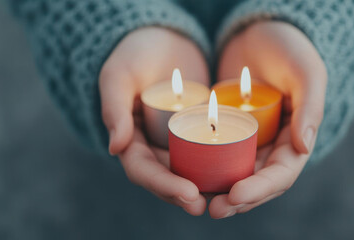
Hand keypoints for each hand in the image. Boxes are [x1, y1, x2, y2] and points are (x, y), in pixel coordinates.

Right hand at [99, 27, 208, 215]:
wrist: (164, 40)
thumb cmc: (136, 54)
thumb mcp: (120, 75)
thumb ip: (115, 107)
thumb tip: (116, 148)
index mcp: (131, 139)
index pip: (143, 170)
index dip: (163, 184)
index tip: (188, 192)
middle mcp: (153, 146)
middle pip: (166, 178)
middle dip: (184, 195)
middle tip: (206, 206)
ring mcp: (176, 141)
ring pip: (188, 171)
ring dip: (203, 188)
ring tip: (225, 199)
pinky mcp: (197, 132)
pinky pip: (207, 153)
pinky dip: (218, 165)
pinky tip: (238, 174)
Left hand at [209, 21, 326, 217]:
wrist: (259, 32)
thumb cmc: (288, 48)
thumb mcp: (305, 71)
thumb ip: (310, 106)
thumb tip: (305, 147)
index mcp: (296, 139)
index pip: (280, 175)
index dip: (260, 189)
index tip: (235, 195)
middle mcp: (273, 146)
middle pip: (256, 183)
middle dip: (237, 201)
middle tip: (213, 209)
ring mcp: (250, 141)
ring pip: (235, 175)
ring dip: (218, 192)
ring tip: (196, 201)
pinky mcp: (228, 132)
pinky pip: (217, 156)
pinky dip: (205, 170)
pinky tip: (187, 177)